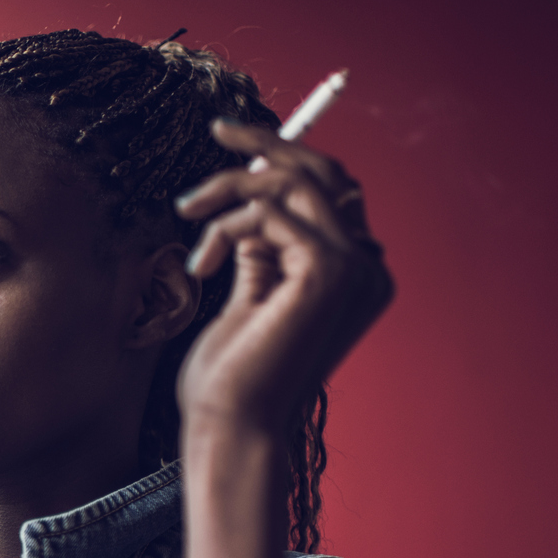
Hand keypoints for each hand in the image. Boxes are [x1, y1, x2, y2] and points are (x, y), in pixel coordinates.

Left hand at [172, 118, 392, 437]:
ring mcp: (356, 268)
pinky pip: (270, 211)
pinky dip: (227, 226)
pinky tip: (204, 266)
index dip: (284, 159)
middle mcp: (369, 268)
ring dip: (232, 185)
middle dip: (268, 143)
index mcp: (357, 276)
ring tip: (188, 212)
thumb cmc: (232, 378)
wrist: (233, 426)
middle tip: (218, 131)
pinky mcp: (327, 271)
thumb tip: (253, 201)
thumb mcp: (250, 295)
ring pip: (294, 182)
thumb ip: (264, 248)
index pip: (332, 191)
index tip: (233, 143)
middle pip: (325, 172)